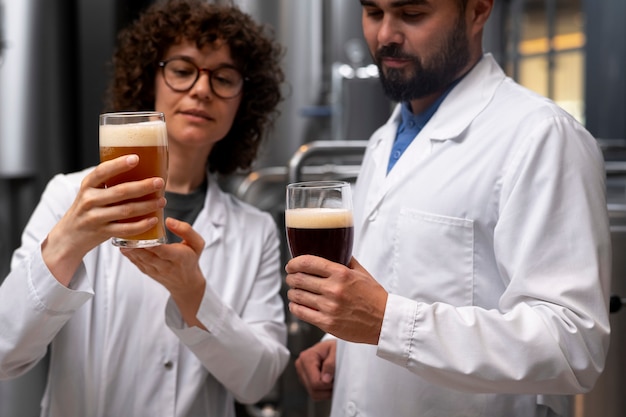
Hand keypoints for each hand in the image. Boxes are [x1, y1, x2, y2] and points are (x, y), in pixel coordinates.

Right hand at [43, 155, 165, 285]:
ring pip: (126, 210)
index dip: (119, 164)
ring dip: (147, 206)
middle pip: (120, 191)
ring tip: (162, 201)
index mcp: (88, 185)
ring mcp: (95, 218)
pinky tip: (153, 220)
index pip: (102, 171)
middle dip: (143, 186)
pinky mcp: (102, 233)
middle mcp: (90, 200)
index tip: (136, 158)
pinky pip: (125, 229)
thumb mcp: (91, 192)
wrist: (69, 237)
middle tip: (160, 182)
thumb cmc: (88, 209)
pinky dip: (141, 225)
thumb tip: (142, 167)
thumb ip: (109, 182)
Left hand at [121, 217, 206, 328]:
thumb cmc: (191, 259)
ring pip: (140, 259)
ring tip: (119, 237)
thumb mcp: (197, 243)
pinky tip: (122, 245)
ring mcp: (155, 271)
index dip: (152, 244)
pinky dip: (129, 254)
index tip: (143, 232)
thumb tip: (168, 220)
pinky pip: (136, 263)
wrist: (186, 283)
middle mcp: (166, 266)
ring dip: (129, 249)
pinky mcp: (148, 272)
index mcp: (179, 257)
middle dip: (135, 245)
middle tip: (125, 232)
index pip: (163, 251)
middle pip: (148, 255)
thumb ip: (186, 230)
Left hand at [285, 256, 387, 343]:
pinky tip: (296, 305)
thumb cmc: (374, 296)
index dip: (294, 263)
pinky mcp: (327, 323)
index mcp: (341, 273)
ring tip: (294, 292)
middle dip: (290, 277)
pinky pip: (302, 313)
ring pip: (298, 296)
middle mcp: (333, 289)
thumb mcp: (362, 273)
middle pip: (299, 279)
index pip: (308, 262)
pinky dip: (295, 307)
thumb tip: (334, 250)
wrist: (384, 321)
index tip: (291, 265)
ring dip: (292, 292)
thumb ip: (346, 260)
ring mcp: (329, 307)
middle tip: (290, 278)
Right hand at [295, 339, 335, 400]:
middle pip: (313, 390)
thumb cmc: (334, 347)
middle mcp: (301, 366)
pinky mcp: (305, 381)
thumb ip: (331, 364)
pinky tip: (329, 382)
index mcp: (306, 357)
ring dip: (326, 391)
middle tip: (336, 379)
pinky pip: (315, 394)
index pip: (315, 382)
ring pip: (314, 394)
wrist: (332, 347)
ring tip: (333, 380)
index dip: (328, 384)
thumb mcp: (336, 350)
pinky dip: (324, 391)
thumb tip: (325, 379)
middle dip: (327, 388)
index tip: (336, 377)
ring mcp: (302, 375)